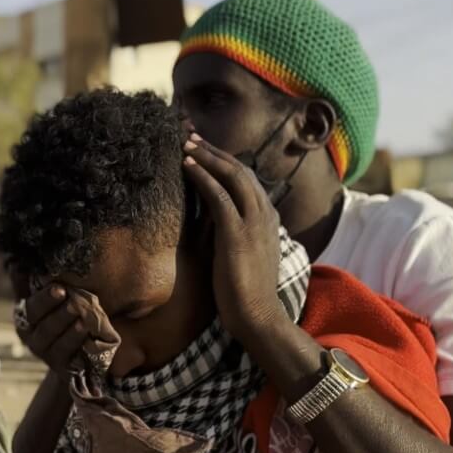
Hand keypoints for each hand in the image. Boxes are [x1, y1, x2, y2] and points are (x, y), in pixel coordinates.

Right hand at [15, 284, 120, 374]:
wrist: (70, 355)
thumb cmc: (55, 319)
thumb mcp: (42, 302)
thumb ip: (28, 284)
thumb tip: (16, 263)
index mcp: (24, 318)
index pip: (31, 307)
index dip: (45, 299)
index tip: (60, 288)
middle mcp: (30, 337)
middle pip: (43, 324)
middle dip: (58, 311)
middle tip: (72, 299)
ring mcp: (45, 354)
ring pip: (54, 339)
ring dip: (68, 325)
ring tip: (80, 313)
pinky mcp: (60, 366)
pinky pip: (67, 352)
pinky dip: (75, 339)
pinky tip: (84, 328)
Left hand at [182, 133, 291, 344]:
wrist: (257, 316)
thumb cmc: (246, 292)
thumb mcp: (245, 254)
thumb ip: (236, 232)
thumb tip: (218, 220)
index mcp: (268, 219)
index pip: (247, 180)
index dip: (225, 161)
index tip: (205, 149)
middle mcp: (264, 215)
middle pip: (239, 170)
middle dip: (214, 151)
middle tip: (190, 136)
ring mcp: (253, 223)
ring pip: (231, 176)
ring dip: (207, 156)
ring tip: (185, 143)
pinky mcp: (237, 234)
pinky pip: (218, 195)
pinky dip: (203, 176)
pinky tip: (187, 165)